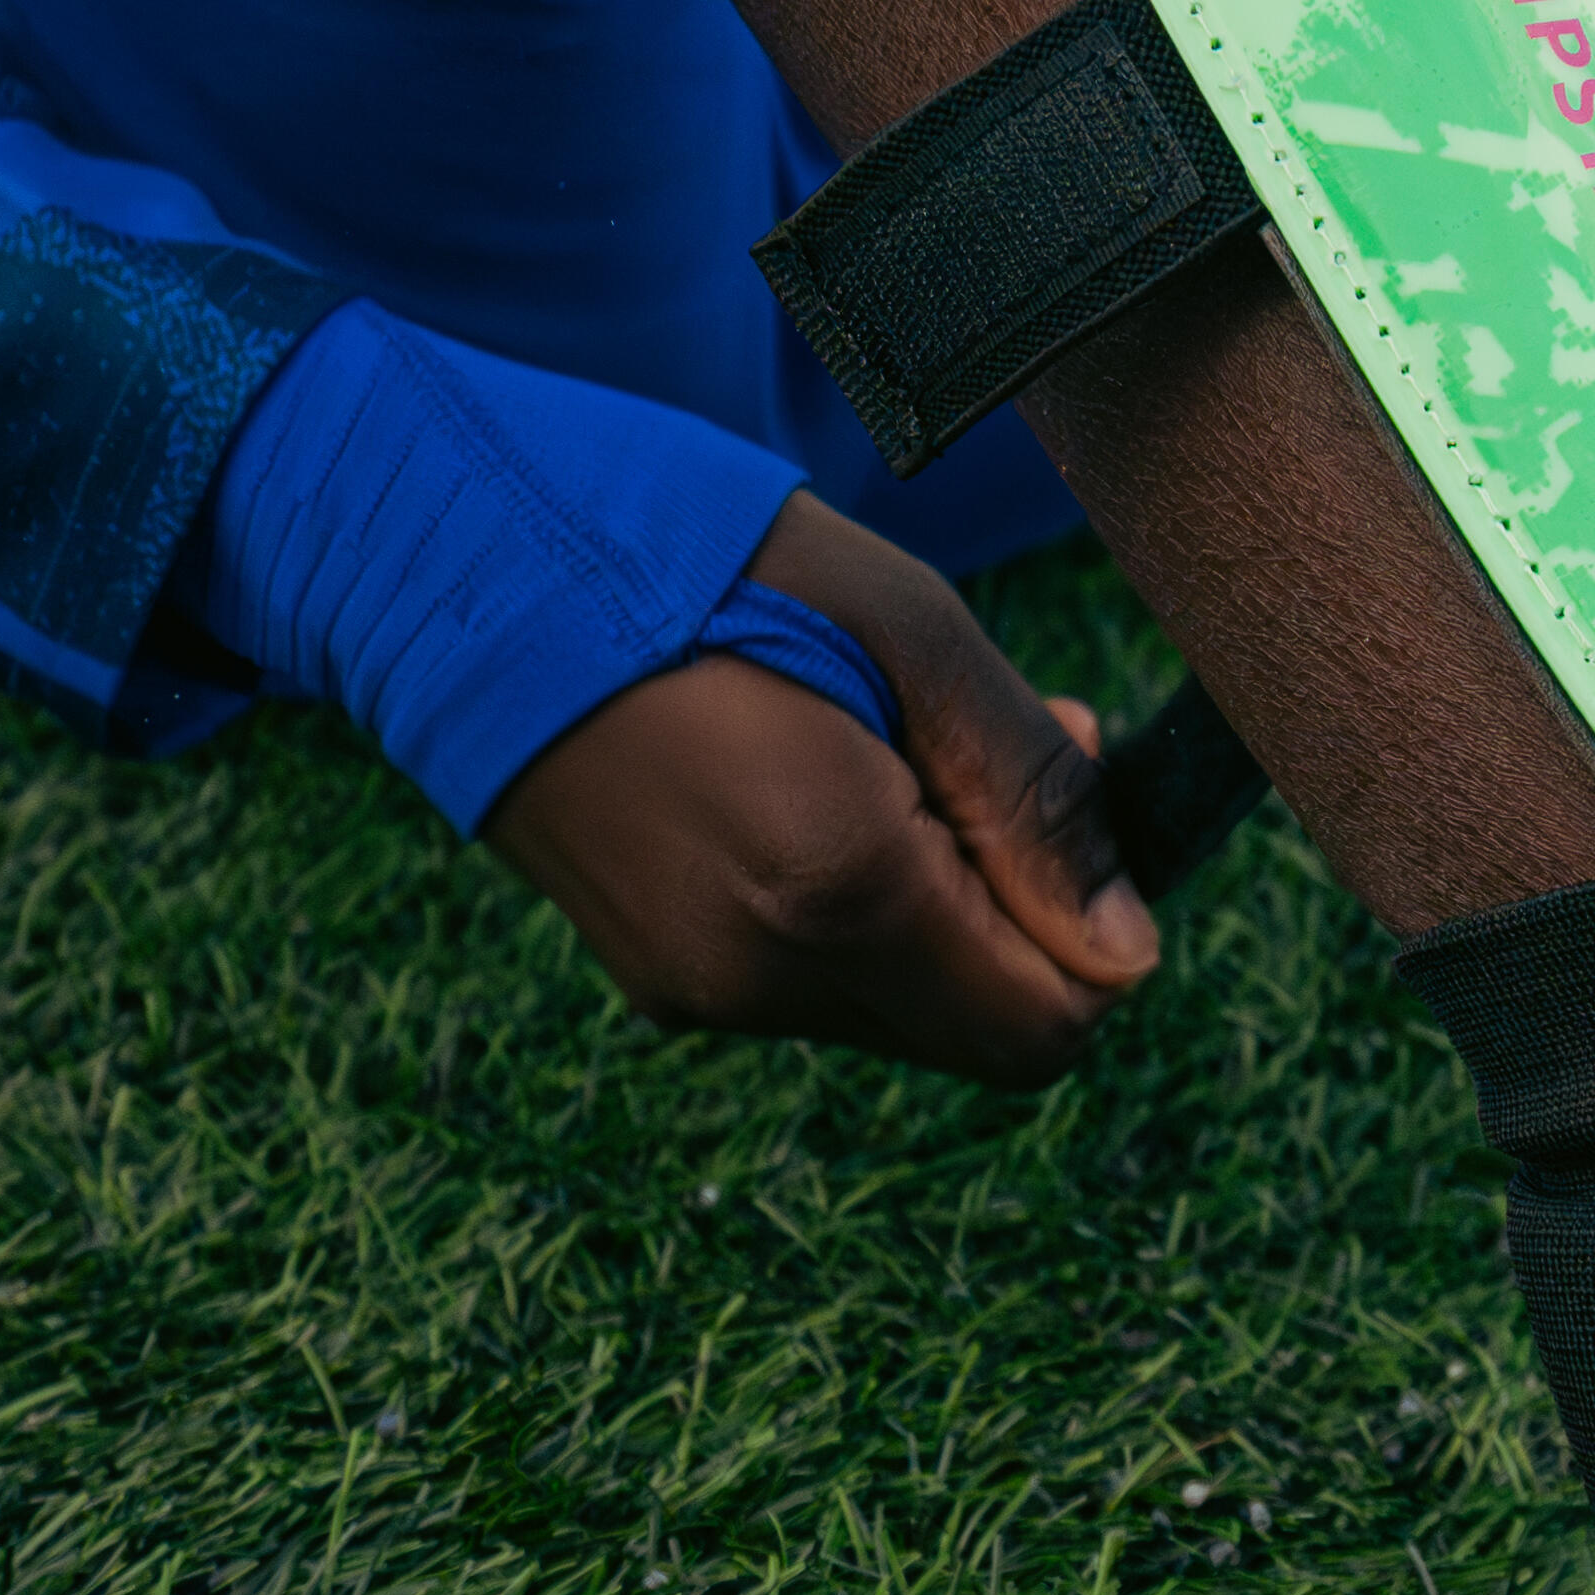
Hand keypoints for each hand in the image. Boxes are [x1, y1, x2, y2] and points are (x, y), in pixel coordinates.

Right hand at [485, 494, 1158, 1088]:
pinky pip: (817, 986)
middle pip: (984, 1033)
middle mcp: (767, 976)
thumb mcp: (913, 629)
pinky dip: (858, 909)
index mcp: (839, 890)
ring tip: (884, 741)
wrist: (465, 563)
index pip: (1049, 1024)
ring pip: (905, 1011)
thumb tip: (1129, 946)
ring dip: (941, 904)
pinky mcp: (660, 980)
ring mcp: (701, 991)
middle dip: (1024, 912)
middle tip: (984, 748)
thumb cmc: (701, 561)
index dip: (1099, 932)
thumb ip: (1033, 798)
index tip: (1064, 794)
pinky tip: (815, 778)